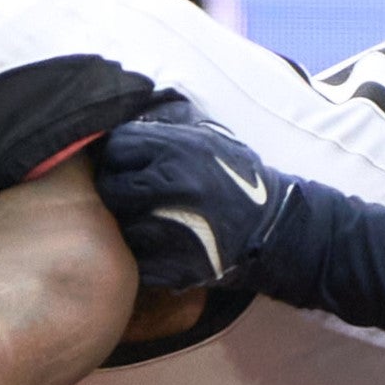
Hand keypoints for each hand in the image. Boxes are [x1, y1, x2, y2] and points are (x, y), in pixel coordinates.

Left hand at [91, 112, 298, 289]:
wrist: (274, 229)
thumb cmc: (238, 180)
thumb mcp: (208, 139)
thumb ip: (167, 129)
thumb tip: (126, 118)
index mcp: (177, 151)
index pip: (116, 148)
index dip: (119, 159)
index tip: (129, 167)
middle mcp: (171, 185)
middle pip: (111, 188)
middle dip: (119, 193)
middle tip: (136, 199)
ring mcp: (171, 227)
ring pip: (121, 226)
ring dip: (130, 226)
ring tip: (155, 224)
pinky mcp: (174, 265)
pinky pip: (137, 260)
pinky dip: (145, 257)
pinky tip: (165, 248)